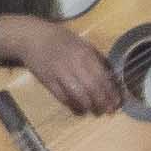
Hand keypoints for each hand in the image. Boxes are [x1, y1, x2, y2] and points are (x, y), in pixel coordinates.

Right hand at [8, 20, 122, 116]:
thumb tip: (110, 76)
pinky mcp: (48, 81)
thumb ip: (95, 58)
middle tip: (109, 111)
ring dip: (89, 106)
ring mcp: (59, 73)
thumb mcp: (82, 43)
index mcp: (84, 53)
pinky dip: (73, 105)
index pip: (102, 76)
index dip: (111, 91)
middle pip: (92, 87)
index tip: (117, 101)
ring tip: (96, 111)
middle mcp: (74, 63)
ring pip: (78, 94)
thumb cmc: (60, 40)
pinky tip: (80, 109)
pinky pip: (63, 97)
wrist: (33, 38)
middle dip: (103, 101)